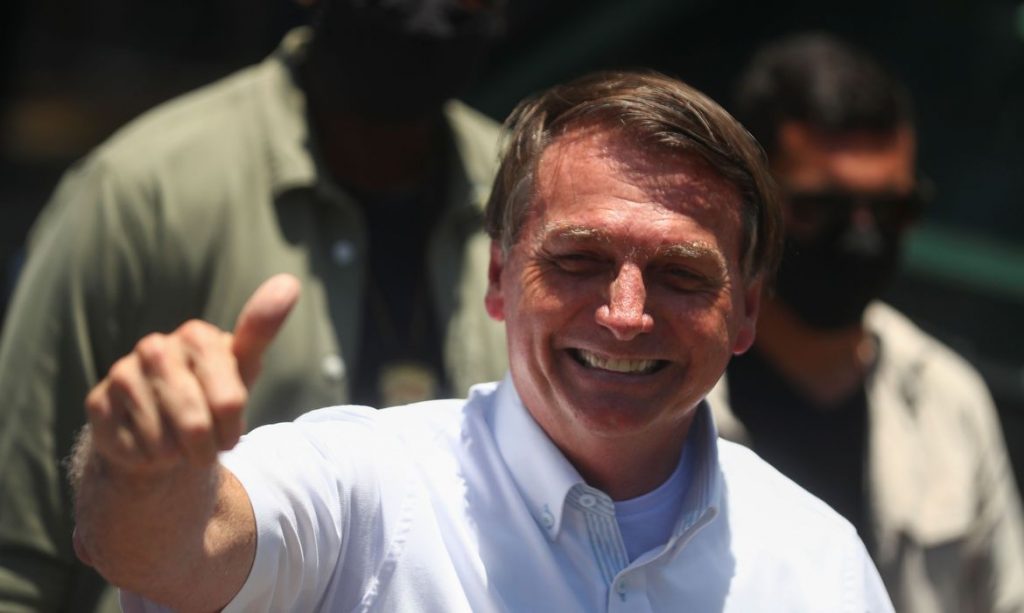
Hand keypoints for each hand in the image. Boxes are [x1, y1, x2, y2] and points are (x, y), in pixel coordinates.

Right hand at [84, 274, 299, 474]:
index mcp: (197, 336)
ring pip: (163, 443)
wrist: (162, 425)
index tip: (230, 427)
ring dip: (177, 454)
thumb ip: (262, 332)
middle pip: (196, 427)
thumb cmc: (210, 393)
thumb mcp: (243, 368)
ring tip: (176, 439)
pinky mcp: (97, 403)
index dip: (232, 428)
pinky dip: (149, 459)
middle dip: (206, 448)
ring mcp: (122, 373)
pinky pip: (135, 451)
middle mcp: (156, 347)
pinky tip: (147, 441)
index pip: (229, 402)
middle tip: (204, 442)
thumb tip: (289, 282)